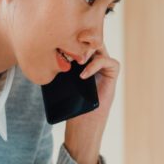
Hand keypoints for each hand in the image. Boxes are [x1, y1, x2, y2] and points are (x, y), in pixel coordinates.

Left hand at [63, 44, 118, 163]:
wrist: (82, 123)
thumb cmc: (72, 104)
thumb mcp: (63, 82)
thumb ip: (63, 67)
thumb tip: (51, 52)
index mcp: (82, 61)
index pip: (80, 42)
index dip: (73, 39)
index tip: (60, 44)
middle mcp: (94, 61)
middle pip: (91, 41)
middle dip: (81, 42)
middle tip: (69, 50)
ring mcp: (104, 68)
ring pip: (101, 48)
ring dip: (89, 51)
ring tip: (77, 61)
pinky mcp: (112, 75)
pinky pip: (110, 62)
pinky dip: (97, 64)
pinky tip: (83, 75)